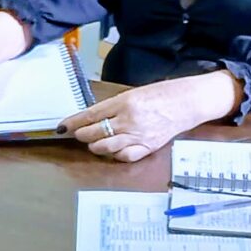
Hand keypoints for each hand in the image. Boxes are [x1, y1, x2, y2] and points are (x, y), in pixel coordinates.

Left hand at [59, 74, 233, 161]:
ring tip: (93, 141)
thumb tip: (91, 117)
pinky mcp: (148, 147)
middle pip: (94, 133)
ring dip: (94, 146)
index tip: (62, 127)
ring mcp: (138, 135)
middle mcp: (129, 120)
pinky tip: (113, 150)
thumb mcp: (133, 94)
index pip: (90, 115)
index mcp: (124, 102)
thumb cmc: (161, 94)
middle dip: (81, 134)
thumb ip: (113, 106)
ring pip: (105, 147)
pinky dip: (114, 155)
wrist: (187, 102)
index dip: (73, 123)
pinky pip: (123, 156)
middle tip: (79, 133)